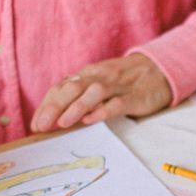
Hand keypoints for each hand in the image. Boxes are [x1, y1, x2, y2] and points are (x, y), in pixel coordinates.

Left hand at [31, 53, 171, 132]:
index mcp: (88, 76)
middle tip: (41, 126)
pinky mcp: (136, 97)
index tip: (35, 124)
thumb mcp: (100, 84)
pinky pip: (118, 103)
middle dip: (54, 107)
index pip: (62, 87)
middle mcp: (99, 77)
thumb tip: (55, 116)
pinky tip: (92, 119)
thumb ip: (80, 96)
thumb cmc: (125, 82)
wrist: (160, 70)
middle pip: (73, 89)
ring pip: (93, 93)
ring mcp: (119, 86)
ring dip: (76, 107)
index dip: (47, 104)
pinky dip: (104, 111)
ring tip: (62, 124)